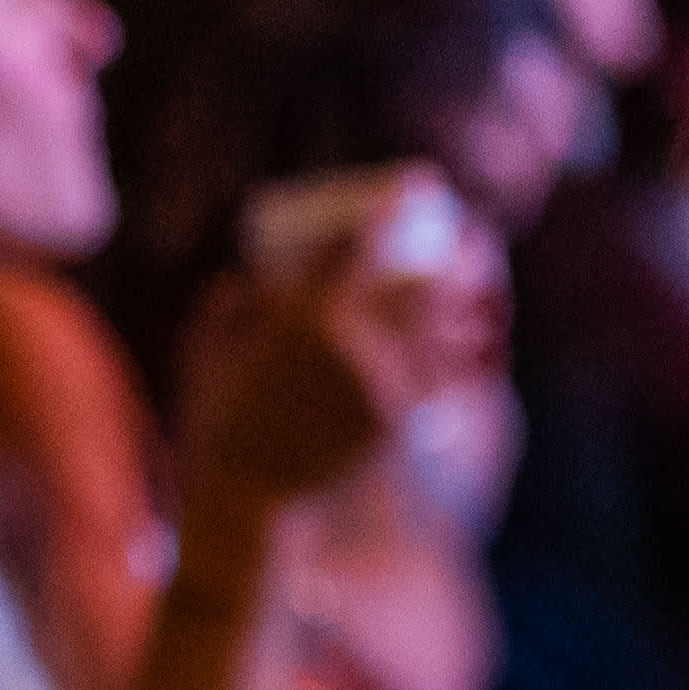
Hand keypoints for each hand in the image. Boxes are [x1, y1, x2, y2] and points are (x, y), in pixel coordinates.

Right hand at [181, 180, 501, 526]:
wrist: (250, 499)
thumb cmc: (217, 427)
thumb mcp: (204, 356)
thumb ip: (227, 311)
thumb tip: (246, 282)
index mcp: (302, 316)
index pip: (358, 244)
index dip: (390, 209)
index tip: (411, 190)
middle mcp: (352, 343)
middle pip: (422, 281)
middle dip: (456, 254)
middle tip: (468, 238)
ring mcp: (382, 383)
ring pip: (444, 328)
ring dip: (471, 301)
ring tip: (485, 287)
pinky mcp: (399, 421)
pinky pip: (446, 378)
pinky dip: (467, 357)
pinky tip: (481, 346)